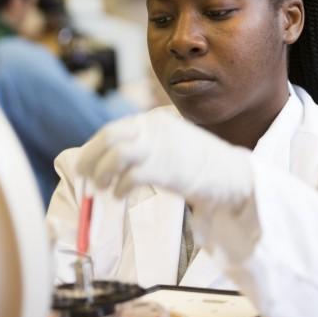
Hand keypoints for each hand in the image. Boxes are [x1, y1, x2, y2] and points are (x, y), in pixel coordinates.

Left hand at [77, 109, 252, 204]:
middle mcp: (156, 129)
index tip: (87, 164)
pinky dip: (119, 188)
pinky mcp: (165, 168)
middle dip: (90, 158)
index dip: (94, 148)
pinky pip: (130, 177)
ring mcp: (161, 147)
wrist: (232, 174)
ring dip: (102, 173)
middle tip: (85, 177)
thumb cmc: (202, 164)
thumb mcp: (172, 143)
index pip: (113, 129)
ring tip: (102, 188)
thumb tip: (113, 159)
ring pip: (115, 155)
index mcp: (156, 121)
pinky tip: (121, 195)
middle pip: (109, 138)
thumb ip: (147, 145)